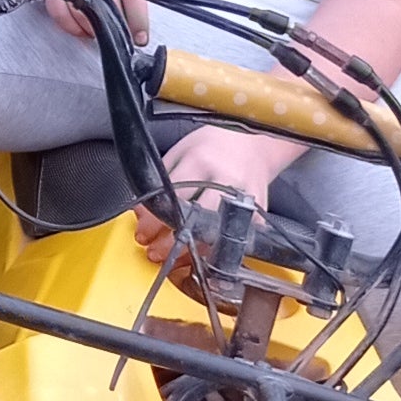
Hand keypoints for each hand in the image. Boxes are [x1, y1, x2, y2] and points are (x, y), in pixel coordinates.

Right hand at [40, 0, 146, 43]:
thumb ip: (134, 2)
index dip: (138, 20)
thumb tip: (139, 33)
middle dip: (114, 26)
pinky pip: (60, 11)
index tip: (140, 37)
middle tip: (118, 37)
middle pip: (106, 4)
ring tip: (100, 33)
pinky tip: (81, 29)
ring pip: (82, 11)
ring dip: (92, 29)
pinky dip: (71, 26)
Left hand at [132, 124, 296, 265]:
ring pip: (217, 237)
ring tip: (176, 257)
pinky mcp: (259, 214)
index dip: (153, 221)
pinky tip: (204, 254)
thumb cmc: (213, 147)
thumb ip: (161, 180)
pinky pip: (238, 240)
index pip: (171, 199)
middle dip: (172, 243)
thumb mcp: (181, 151)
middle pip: (196, 221)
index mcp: (200, 161)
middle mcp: (224, 180)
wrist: (254, 144)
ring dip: (193, 253)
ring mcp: (245, 198)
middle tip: (155, 251)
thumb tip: (141, 213)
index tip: (143, 233)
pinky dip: (220, 251)